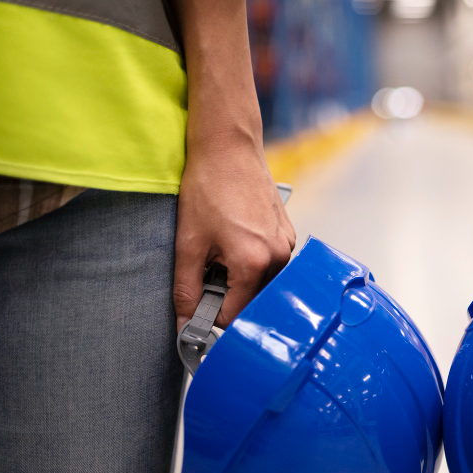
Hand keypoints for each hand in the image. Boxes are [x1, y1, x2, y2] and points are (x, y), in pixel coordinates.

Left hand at [173, 138, 295, 328]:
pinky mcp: (288, 233)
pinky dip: (251, 260)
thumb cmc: (208, 188)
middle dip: (227, 295)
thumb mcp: (188, 243)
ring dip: (240, 276)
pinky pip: (270, 262)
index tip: (196, 310)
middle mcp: (278, 257)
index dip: (211, 316)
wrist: (228, 147)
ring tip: (221, 247)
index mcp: (254, 262)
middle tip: (206, 269)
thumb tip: (184, 325)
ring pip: (262, 281)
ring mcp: (287, 245)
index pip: (235, 314)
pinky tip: (235, 236)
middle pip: (252, 299)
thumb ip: (186, 289)